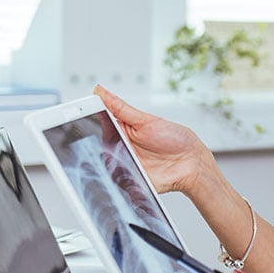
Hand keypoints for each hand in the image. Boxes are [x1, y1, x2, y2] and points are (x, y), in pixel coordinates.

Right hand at [95, 84, 216, 196]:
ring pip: (103, 162)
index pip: (98, 123)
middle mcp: (120, 147)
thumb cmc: (175, 140)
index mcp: (123, 130)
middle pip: (97, 143)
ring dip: (107, 156)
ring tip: (123, 152)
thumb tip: (100, 91)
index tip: (81, 112)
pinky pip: (114, 180)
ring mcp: (124, 164)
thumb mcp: (146, 120)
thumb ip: (121, 108)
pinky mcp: (129, 181)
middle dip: (94, 139)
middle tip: (107, 134)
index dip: (87, 118)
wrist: (192, 163)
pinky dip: (115, 174)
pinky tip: (124, 167)